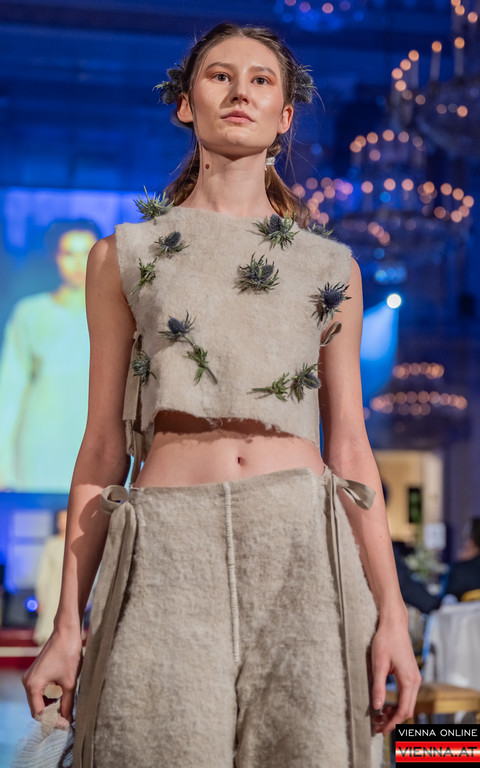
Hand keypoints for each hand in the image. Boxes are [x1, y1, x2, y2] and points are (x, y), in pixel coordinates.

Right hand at [22, 626, 83, 723]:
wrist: (67, 631)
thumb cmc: (69, 654)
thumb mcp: (70, 683)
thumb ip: (67, 704)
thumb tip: (68, 720)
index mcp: (33, 685)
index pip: (39, 713)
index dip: (53, 722)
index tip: (67, 724)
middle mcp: (28, 682)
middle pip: (37, 708)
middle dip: (51, 716)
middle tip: (67, 720)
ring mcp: (30, 677)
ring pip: (39, 700)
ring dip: (51, 707)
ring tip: (67, 709)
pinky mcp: (36, 673)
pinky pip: (40, 691)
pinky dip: (50, 697)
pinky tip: (62, 698)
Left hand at [370, 615, 421, 734]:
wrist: (394, 624)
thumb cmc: (385, 641)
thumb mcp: (378, 663)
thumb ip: (379, 686)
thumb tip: (377, 706)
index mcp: (409, 681)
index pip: (403, 710)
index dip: (392, 723)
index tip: (380, 730)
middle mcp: (415, 681)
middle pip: (407, 710)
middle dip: (393, 721)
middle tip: (377, 727)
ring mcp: (414, 677)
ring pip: (408, 703)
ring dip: (395, 712)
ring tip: (379, 717)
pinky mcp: (411, 674)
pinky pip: (407, 695)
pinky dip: (397, 703)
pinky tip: (385, 704)